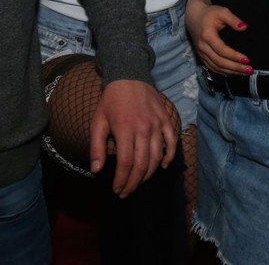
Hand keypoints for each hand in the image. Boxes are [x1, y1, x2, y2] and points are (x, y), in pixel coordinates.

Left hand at [89, 79, 178, 197]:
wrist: (129, 76)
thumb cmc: (111, 101)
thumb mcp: (97, 122)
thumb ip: (96, 147)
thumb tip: (97, 170)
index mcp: (125, 129)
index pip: (126, 163)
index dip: (122, 180)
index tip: (117, 190)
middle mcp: (143, 128)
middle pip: (142, 164)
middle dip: (134, 182)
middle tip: (126, 191)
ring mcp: (157, 124)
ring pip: (157, 156)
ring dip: (149, 174)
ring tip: (139, 182)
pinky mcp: (166, 119)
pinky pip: (172, 141)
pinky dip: (169, 156)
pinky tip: (162, 166)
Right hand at [185, 0, 250, 75]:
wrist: (194, 16)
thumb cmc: (209, 13)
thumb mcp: (222, 12)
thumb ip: (233, 19)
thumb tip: (244, 27)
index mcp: (207, 35)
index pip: (222, 50)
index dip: (234, 56)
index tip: (247, 60)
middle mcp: (202, 46)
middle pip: (219, 61)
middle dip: (235, 67)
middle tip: (249, 70)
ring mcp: (201, 53)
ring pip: (216, 67)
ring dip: (231, 72)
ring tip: (244, 73)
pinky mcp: (201, 56)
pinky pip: (212, 68)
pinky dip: (223, 72)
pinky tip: (233, 73)